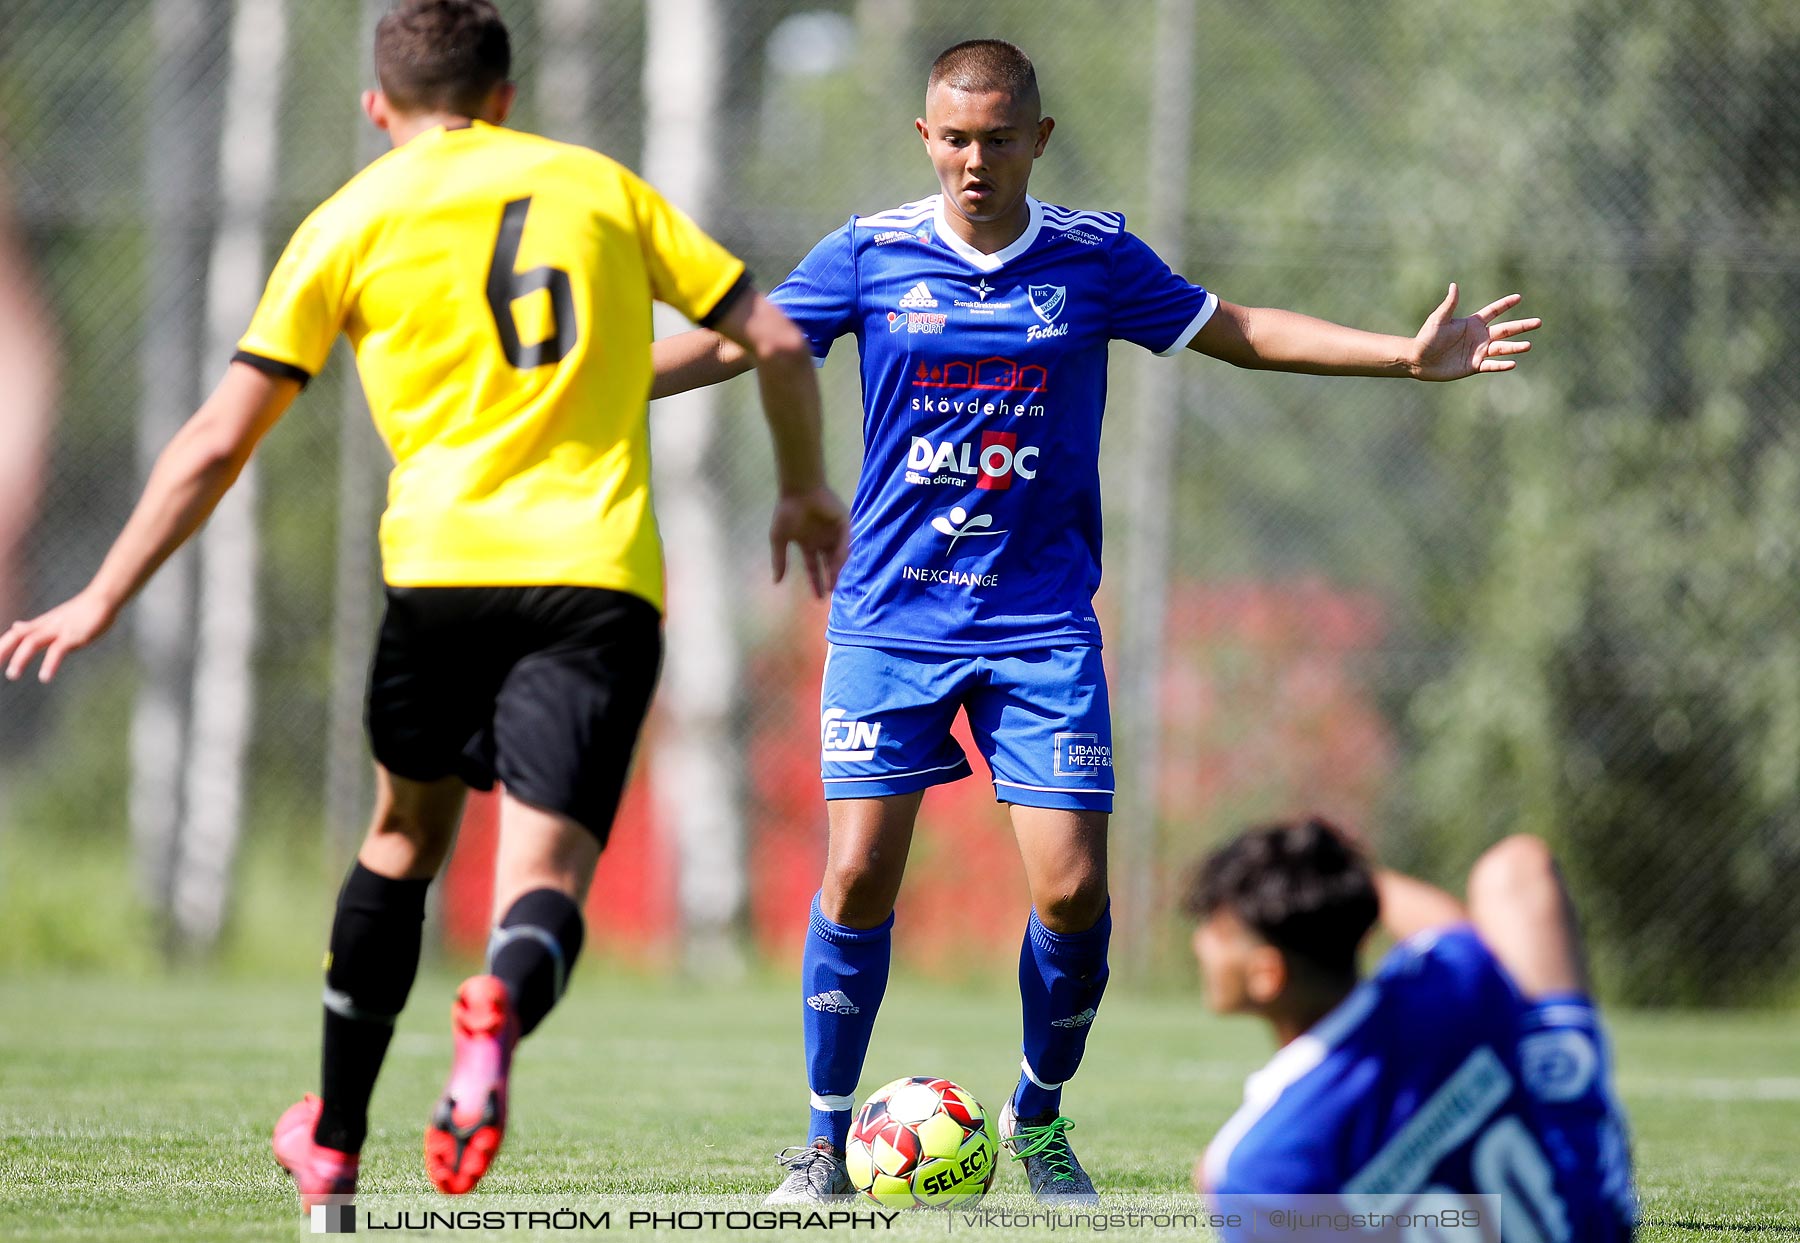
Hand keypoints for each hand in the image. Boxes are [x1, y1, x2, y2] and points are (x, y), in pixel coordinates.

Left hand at [1, 589, 119, 682]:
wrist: (103, 599)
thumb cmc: (83, 611)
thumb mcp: (53, 619)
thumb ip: (34, 626)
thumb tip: (16, 626)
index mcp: (41, 624)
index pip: (15, 634)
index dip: (2, 645)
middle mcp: (46, 626)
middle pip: (18, 636)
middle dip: (2, 649)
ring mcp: (60, 630)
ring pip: (33, 642)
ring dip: (21, 658)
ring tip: (12, 674)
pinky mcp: (74, 636)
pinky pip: (58, 650)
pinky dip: (50, 663)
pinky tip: (45, 677)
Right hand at [769, 486, 849, 598]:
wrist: (798, 490)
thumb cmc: (786, 512)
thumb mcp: (779, 539)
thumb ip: (779, 560)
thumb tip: (776, 581)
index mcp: (808, 543)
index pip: (813, 567)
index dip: (815, 581)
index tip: (818, 597)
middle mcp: (821, 540)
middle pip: (828, 564)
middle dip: (830, 578)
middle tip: (830, 592)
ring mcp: (833, 532)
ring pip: (838, 555)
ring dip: (835, 568)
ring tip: (832, 581)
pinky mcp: (843, 523)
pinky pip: (845, 541)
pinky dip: (842, 553)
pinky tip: (837, 564)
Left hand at [1413, 284, 1539, 381]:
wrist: (1418, 360)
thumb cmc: (1426, 337)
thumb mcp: (1439, 319)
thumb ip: (1449, 304)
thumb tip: (1454, 285)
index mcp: (1472, 323)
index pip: (1493, 311)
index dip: (1505, 304)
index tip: (1519, 297)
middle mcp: (1479, 337)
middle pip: (1505, 330)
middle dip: (1521, 326)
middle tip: (1538, 322)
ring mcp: (1478, 352)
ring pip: (1502, 348)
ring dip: (1515, 347)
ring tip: (1528, 345)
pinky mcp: (1474, 366)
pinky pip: (1491, 365)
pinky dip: (1501, 365)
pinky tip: (1513, 363)